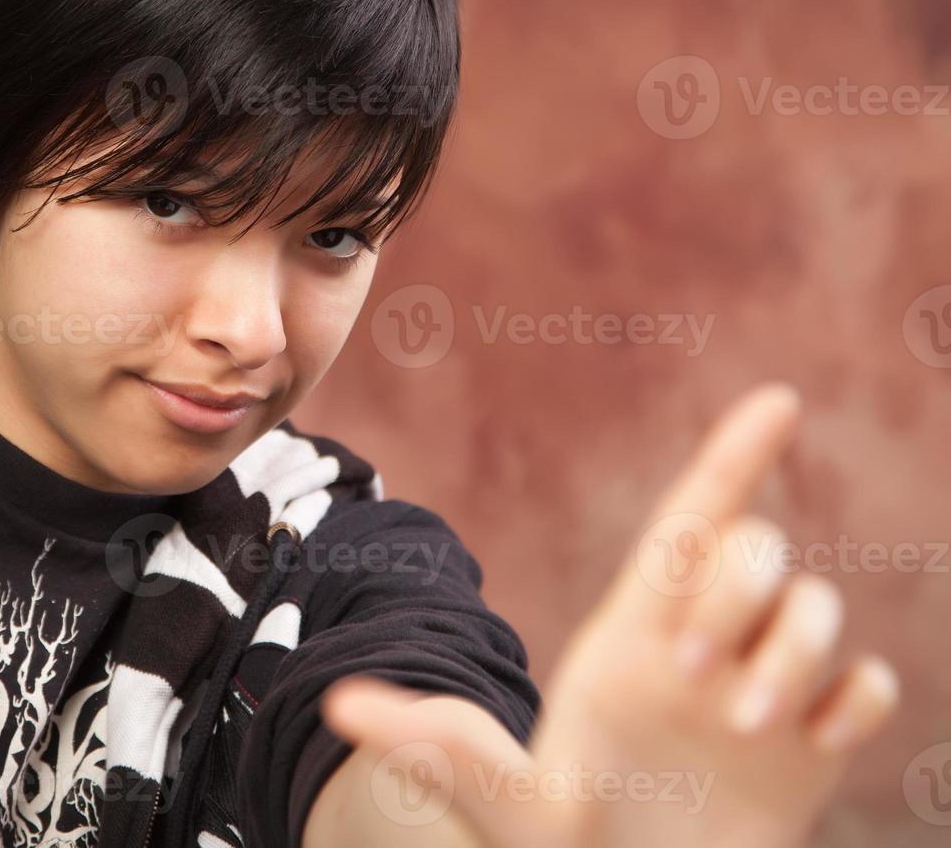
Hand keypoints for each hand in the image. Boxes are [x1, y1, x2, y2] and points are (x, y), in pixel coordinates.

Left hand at [321, 384, 899, 847]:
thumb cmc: (549, 842)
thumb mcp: (492, 793)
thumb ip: (428, 740)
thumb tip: (336, 705)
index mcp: (631, 630)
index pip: (690, 519)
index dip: (734, 457)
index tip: (778, 400)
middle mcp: (700, 644)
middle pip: (756, 551)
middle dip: (737, 591)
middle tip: (693, 675)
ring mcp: (759, 691)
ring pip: (818, 610)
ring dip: (795, 652)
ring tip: (748, 725)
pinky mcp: (809, 747)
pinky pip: (867, 686)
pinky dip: (856, 700)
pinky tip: (814, 738)